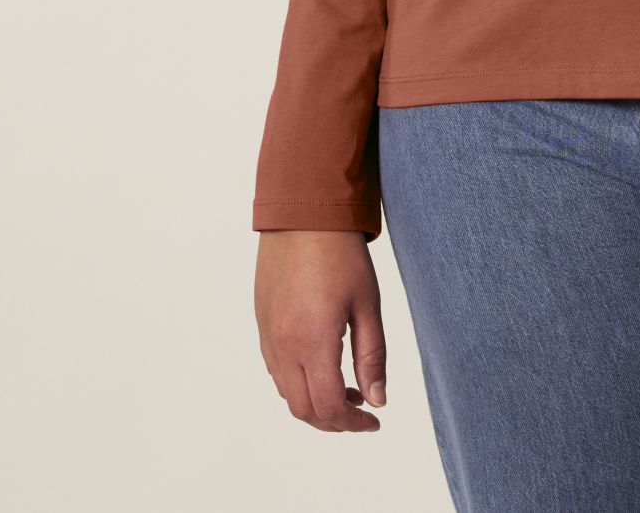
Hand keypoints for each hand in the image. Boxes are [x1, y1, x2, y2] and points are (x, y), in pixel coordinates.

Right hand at [255, 230, 387, 431]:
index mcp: (311, 342)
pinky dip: (298, 383)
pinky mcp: (261, 324)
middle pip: (303, 409)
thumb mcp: (368, 303)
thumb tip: (377, 399)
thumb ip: (372, 355)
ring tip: (348, 390)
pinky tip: (322, 367)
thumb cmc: (340, 254)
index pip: (329, 407)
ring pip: (287, 393)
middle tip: (362, 411)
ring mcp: (267, 336)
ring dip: (315, 404)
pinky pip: (276, 371)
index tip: (374, 421)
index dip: (353, 423)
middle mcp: (282, 346)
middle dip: (334, 421)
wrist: (302, 215)